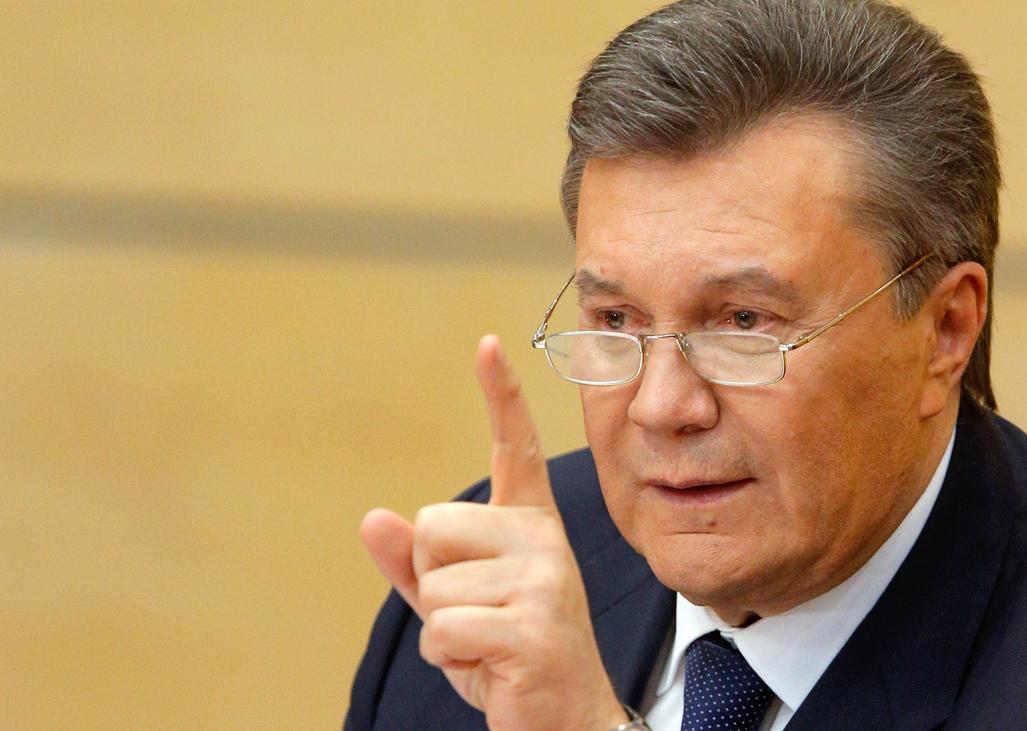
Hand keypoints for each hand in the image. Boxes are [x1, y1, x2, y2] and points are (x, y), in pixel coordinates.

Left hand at [359, 335, 627, 730]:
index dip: (500, 395)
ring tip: (491, 646)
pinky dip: (450, 658)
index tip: (487, 344)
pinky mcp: (534, 626)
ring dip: (444, 629)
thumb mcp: (455, 608)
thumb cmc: (510, 660)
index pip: (514, 449)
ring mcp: (544, 581)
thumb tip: (374, 518)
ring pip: (434, 582)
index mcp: (530, 528)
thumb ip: (414, 566)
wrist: (566, 722)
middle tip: (481, 619)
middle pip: (433, 524)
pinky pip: (442, 628)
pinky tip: (493, 667)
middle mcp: (543, 542)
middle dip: (434, 581)